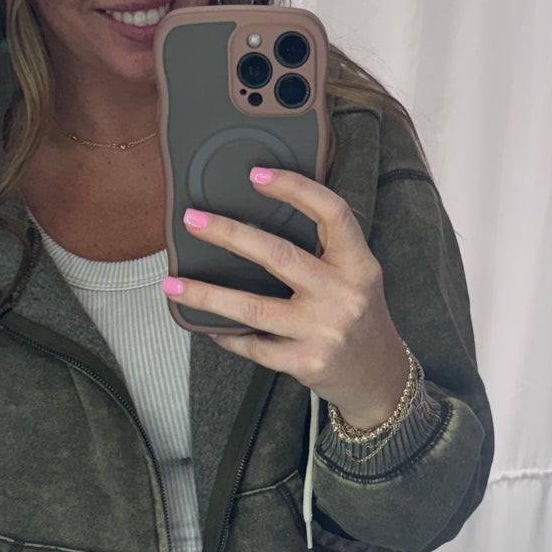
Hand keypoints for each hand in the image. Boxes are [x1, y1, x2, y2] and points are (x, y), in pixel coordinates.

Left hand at [165, 167, 411, 430]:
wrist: (378, 377)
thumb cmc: (358, 318)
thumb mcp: (357, 277)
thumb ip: (325, 250)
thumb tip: (259, 220)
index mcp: (358, 265)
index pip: (332, 213)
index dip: (295, 188)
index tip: (256, 174)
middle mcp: (343, 295)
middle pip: (279, 256)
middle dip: (229, 234)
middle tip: (192, 220)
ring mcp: (324, 332)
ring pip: (253, 309)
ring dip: (207, 295)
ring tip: (172, 284)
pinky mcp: (306, 363)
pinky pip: (254, 347)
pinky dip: (228, 336)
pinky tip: (208, 327)